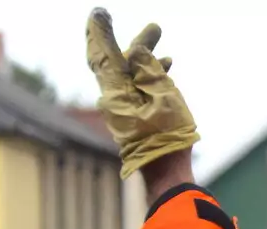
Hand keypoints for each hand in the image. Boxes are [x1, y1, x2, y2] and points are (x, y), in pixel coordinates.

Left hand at [85, 9, 199, 178]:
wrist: (165, 173)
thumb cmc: (166, 136)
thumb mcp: (163, 94)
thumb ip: (148, 68)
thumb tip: (137, 51)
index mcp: (115, 90)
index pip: (103, 53)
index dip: (100, 31)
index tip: (99, 13)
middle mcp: (112, 98)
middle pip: (119, 63)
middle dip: (137, 46)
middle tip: (155, 28)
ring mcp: (121, 111)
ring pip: (130, 78)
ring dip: (148, 65)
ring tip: (166, 54)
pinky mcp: (130, 121)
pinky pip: (136, 92)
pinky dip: (149, 81)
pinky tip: (166, 79)